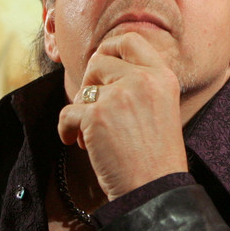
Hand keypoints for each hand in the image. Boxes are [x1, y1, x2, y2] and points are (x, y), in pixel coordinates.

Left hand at [57, 32, 188, 199]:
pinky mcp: (97, 116)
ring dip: (80, 111)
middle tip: (95, 109)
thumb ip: (140, 83)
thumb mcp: (161, 106)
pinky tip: (78, 143)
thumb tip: (101, 63)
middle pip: (99, 62)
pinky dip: (67, 130)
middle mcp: (143, 80)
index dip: (109, 49)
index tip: (101, 69)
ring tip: (91, 135)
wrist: (154, 191)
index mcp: (162, 76)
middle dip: (90, 85)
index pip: (130, 40)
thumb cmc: (156, 156)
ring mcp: (119, 96)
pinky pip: (67, 113)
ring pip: (82, 89)